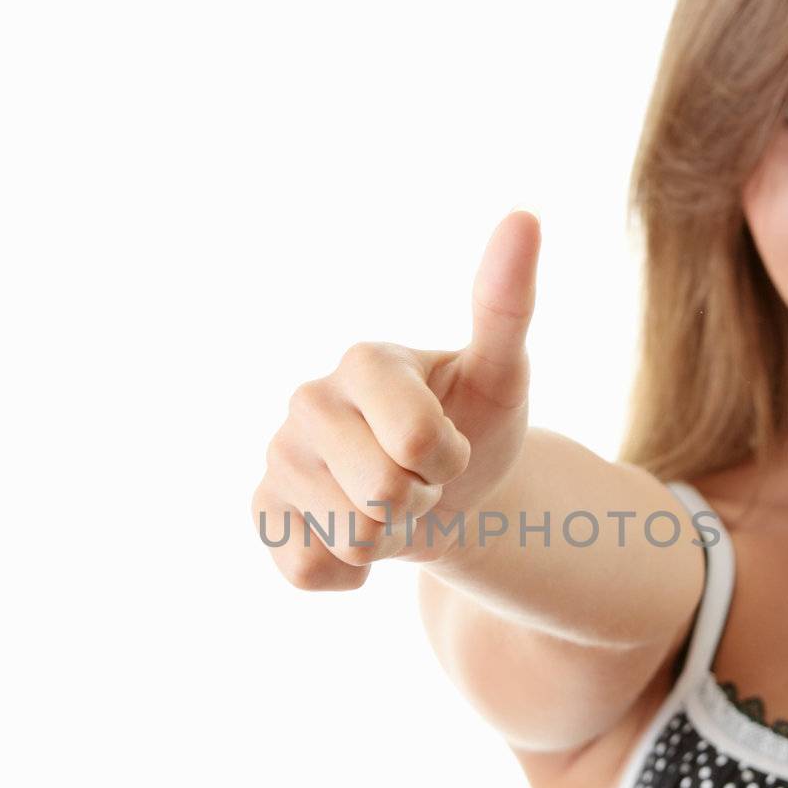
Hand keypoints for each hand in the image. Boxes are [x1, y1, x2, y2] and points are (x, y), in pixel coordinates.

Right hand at [254, 209, 539, 588]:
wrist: (444, 494)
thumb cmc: (475, 423)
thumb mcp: (502, 372)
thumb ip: (508, 303)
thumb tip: (525, 214)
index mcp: (365, 360)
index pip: (416, 443)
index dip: (447, 461)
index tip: (448, 444)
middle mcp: (309, 400)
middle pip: (380, 496)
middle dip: (417, 504)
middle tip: (418, 480)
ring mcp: (279, 457)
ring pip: (350, 540)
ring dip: (387, 540)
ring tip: (388, 504)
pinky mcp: (263, 511)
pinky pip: (308, 571)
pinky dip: (348, 573)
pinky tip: (353, 535)